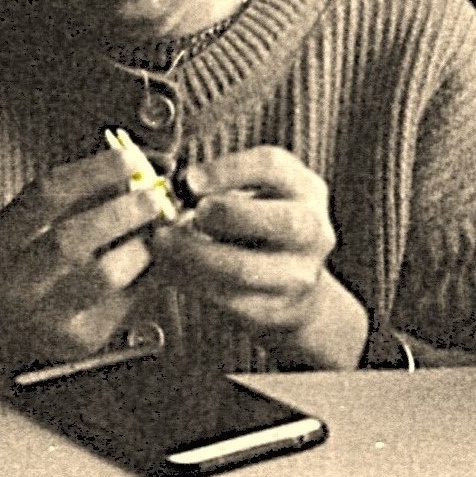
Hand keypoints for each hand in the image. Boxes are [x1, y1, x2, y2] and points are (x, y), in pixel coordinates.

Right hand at [0, 147, 163, 365]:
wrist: (9, 337)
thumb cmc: (38, 270)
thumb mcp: (43, 230)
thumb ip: (86, 200)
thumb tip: (140, 167)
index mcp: (3, 240)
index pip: (45, 194)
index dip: (92, 172)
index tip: (131, 159)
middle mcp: (15, 279)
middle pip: (70, 239)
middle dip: (121, 212)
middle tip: (156, 198)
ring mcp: (44, 315)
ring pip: (102, 275)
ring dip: (141, 248)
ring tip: (160, 235)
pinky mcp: (79, 339)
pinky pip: (126, 300)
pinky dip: (149, 275)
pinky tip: (159, 262)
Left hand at [149, 146, 367, 368]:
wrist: (289, 281)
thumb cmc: (257, 223)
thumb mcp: (254, 191)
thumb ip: (221, 184)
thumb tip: (170, 190)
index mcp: (307, 189)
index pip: (274, 166)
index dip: (228, 170)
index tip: (189, 180)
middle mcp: (313, 231)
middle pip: (280, 220)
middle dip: (222, 215)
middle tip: (182, 216)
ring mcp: (299, 275)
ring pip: (243, 268)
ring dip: (191, 254)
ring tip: (162, 243)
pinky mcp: (275, 310)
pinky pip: (226, 298)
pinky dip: (189, 280)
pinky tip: (169, 267)